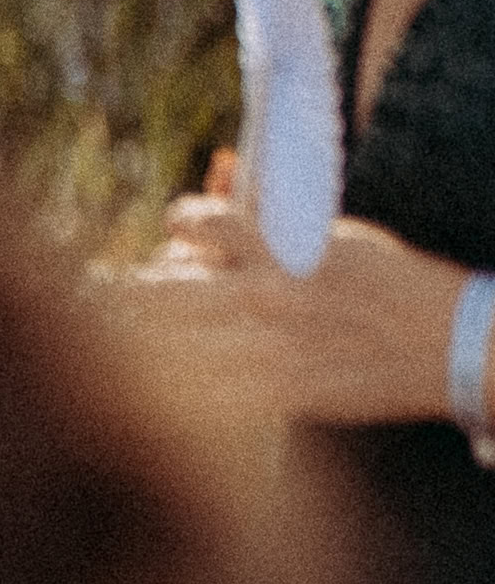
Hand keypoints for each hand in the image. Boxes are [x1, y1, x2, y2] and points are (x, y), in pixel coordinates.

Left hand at [113, 153, 470, 431]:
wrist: (458, 345)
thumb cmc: (399, 282)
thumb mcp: (339, 234)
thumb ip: (272, 220)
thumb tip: (220, 186)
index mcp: (279, 248)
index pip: (192, 223)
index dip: (178, 223)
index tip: (180, 230)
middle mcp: (264, 296)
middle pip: (155, 290)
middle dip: (133, 290)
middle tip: (126, 291)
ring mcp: (269, 350)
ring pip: (167, 347)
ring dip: (145, 340)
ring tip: (135, 337)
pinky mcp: (283, 395)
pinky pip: (205, 396)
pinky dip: (181, 387)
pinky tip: (173, 382)